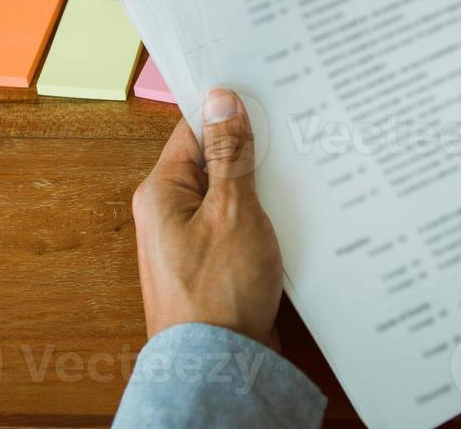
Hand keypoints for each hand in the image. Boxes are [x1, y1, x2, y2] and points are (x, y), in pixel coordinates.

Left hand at [131, 88, 282, 344]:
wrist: (220, 366)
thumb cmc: (218, 294)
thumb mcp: (232, 210)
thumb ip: (230, 154)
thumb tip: (221, 100)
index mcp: (160, 192)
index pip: (193, 131)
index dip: (227, 112)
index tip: (261, 95)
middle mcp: (169, 214)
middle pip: (214, 161)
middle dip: (251, 150)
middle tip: (290, 131)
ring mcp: (191, 241)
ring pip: (231, 194)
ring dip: (261, 186)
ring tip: (299, 171)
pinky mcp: (214, 264)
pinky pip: (239, 226)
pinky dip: (263, 217)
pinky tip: (293, 212)